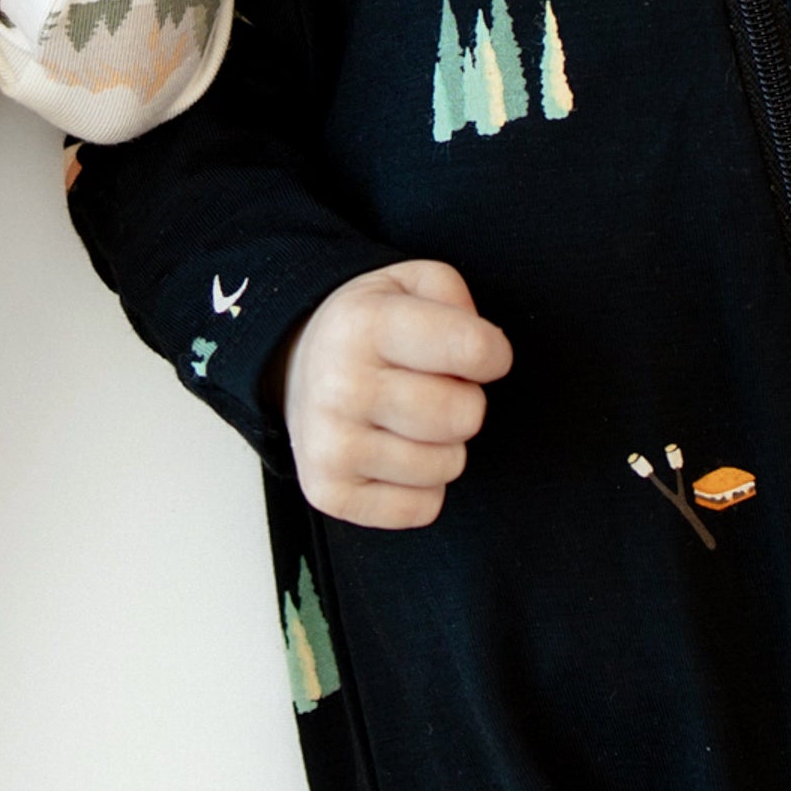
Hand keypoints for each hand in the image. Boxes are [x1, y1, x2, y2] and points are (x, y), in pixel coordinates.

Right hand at [279, 260, 514, 529]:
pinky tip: (393, 453)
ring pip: (448, 465)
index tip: (475, 353)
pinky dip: (422, 486)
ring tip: (408, 420)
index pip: (475, 350)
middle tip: (434, 387)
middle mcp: (340, 385)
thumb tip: (481, 354)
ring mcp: (330, 445)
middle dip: (465, 401)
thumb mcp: (411, 283)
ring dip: (443, 446)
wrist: (299, 367)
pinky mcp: (330, 493)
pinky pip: (424, 507)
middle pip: (464, 415)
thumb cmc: (374, 328)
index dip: (491, 354)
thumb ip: (456, 297)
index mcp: (363, 323)